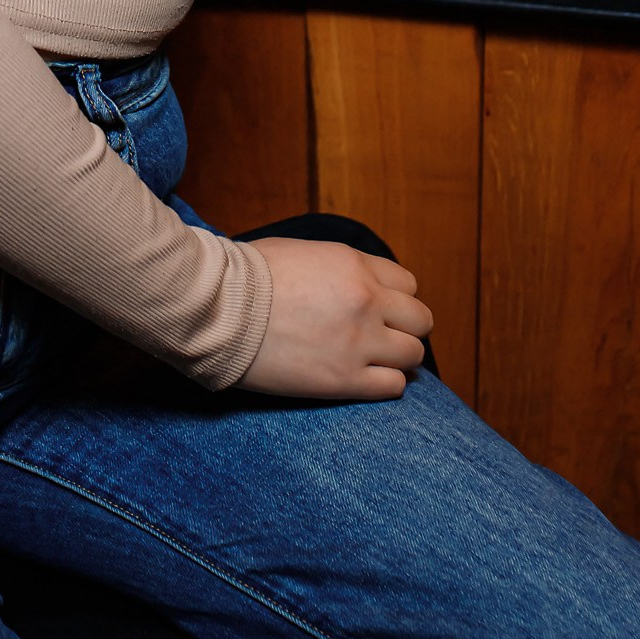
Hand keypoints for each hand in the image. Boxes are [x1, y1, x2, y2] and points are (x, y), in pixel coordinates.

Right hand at [239, 237, 433, 401]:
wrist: (219, 310)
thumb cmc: (248, 277)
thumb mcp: (302, 252)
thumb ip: (337, 267)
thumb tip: (347, 282)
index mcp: (355, 266)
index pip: (408, 284)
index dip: (394, 299)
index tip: (379, 310)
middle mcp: (367, 301)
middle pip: (420, 320)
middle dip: (403, 328)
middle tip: (380, 337)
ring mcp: (360, 342)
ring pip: (413, 355)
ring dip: (397, 358)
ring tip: (371, 361)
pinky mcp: (345, 380)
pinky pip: (394, 386)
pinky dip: (384, 384)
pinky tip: (362, 379)